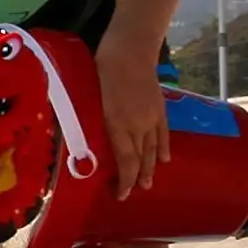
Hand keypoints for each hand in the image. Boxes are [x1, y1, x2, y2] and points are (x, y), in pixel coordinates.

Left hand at [94, 27, 167, 195]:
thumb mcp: (89, 102)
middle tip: (132, 193)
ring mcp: (151, 117)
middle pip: (140, 158)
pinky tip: (164, 159)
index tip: (121, 195)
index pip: (125, 160)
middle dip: (136, 178)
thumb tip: (84, 144)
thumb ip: (91, 124)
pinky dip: (164, 147)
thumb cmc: (101, 74)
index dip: (125, 180)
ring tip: (148, 182)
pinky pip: (164, 133)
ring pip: (153, 148)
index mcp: (118, 125)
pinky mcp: (159, 108)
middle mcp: (138, 125)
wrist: (129, 53)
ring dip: (150, 167)